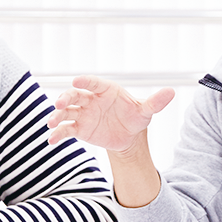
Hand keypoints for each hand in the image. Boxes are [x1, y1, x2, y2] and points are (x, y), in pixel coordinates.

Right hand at [47, 76, 174, 153]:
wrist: (128, 136)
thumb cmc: (135, 117)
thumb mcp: (146, 111)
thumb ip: (155, 102)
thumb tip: (172, 91)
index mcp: (105, 90)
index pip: (93, 82)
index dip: (85, 81)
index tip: (76, 80)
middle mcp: (91, 99)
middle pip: (74, 95)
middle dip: (65, 98)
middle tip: (59, 103)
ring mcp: (83, 113)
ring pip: (66, 112)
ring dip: (57, 116)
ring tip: (50, 123)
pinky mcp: (79, 129)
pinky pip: (66, 130)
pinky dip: (57, 134)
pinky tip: (51, 141)